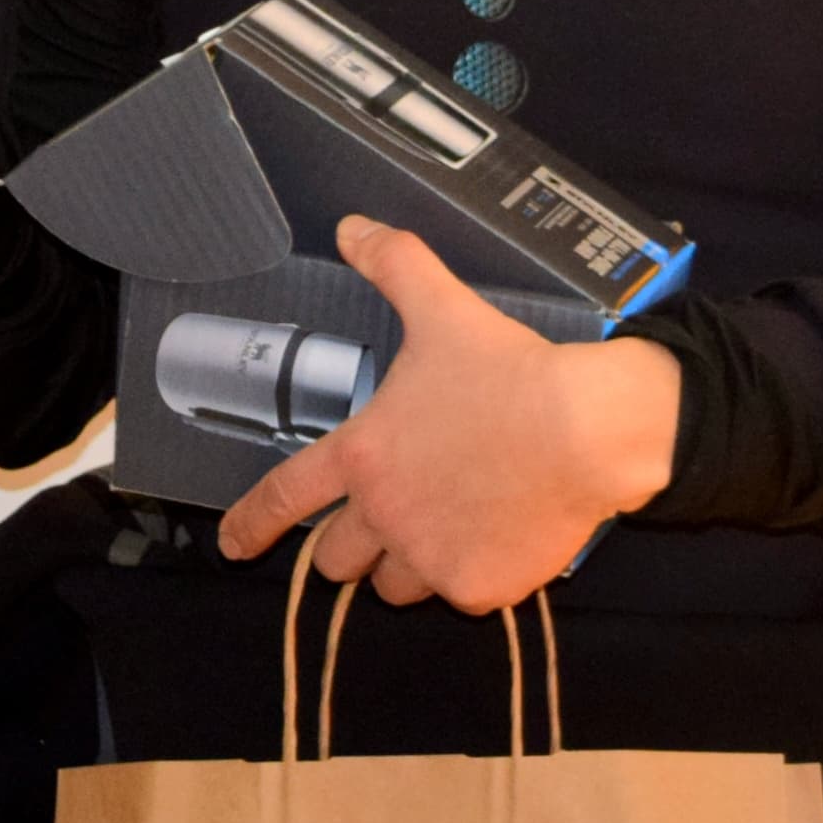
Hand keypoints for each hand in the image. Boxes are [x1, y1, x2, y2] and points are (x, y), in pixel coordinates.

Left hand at [214, 215, 679, 607]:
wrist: (590, 430)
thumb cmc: (510, 371)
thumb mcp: (443, 308)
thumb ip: (394, 264)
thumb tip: (353, 227)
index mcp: (361, 456)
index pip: (285, 497)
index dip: (251, 524)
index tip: (232, 545)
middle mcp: (384, 516)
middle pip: (336, 559)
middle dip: (351, 544)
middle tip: (390, 516)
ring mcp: (430, 559)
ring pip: (393, 586)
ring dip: (405, 564)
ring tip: (446, 526)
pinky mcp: (478, 588)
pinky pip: (457, 595)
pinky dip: (468, 575)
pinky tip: (497, 537)